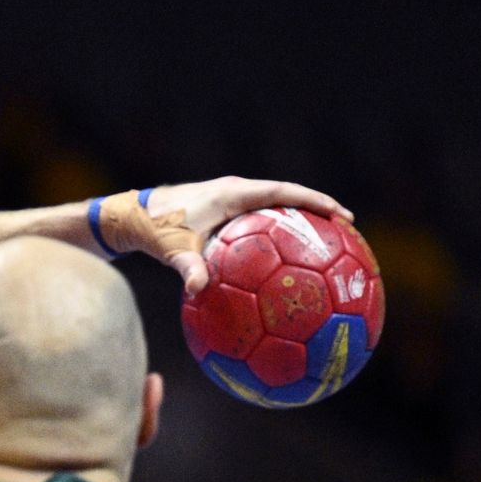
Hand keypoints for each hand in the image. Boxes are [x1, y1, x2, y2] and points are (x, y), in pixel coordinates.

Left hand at [104, 177, 351, 296]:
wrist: (133, 216)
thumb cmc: (155, 229)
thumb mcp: (173, 250)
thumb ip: (187, 268)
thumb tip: (198, 290)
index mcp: (233, 193)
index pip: (284, 192)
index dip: (315, 201)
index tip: (341, 215)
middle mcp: (237, 190)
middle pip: (289, 197)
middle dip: (318, 210)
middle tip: (347, 230)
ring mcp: (233, 199)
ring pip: (276, 207)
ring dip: (301, 220)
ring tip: (327, 244)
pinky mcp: (227, 211)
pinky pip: (261, 219)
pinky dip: (279, 233)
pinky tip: (288, 260)